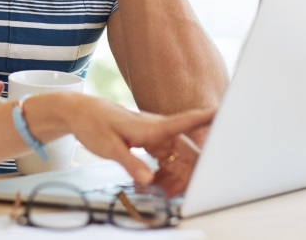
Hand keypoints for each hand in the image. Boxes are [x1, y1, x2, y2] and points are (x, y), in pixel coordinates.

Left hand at [59, 95, 214, 192]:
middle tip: (181, 193)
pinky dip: (164, 174)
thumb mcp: (109, 147)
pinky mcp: (150, 141)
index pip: (185, 121)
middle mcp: (158, 130)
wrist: (80, 112)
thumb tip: (149, 181)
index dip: (206, 119)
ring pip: (178, 159)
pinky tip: (153, 183)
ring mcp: (155, 136)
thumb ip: (130, 163)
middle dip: (190, 174)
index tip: (225, 114)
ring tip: (162, 192)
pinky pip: (166, 160)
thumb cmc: (93, 122)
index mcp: (152, 127)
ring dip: (175, 177)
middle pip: (187, 152)